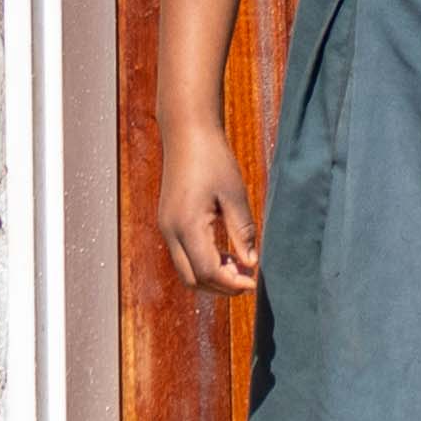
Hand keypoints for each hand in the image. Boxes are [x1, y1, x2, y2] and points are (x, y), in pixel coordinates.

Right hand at [156, 122, 261, 292]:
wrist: (186, 133)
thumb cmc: (213, 159)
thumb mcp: (234, 194)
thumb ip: (242, 231)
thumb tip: (251, 263)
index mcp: (186, 225)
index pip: (207, 271)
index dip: (231, 283)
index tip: (254, 283)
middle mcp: (170, 231)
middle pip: (192, 279)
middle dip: (220, 287)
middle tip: (247, 281)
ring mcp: (166, 228)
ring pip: (185, 271)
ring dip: (211, 276)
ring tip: (239, 268)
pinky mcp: (168, 222)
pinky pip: (183, 256)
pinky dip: (203, 263)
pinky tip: (225, 254)